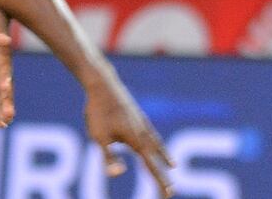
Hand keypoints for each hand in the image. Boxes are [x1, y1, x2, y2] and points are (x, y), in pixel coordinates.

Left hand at [84, 75, 173, 195]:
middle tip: (170, 192)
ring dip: (164, 157)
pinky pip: (150, 132)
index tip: (169, 195)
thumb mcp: (99, 137)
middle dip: (162, 176)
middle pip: (156, 160)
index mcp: (137, 141)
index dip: (160, 182)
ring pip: (157, 144)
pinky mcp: (136, 115)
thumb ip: (108, 158)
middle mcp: (144, 133)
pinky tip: (153, 139)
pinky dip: (156, 141)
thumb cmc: (99, 111)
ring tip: (172, 165)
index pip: (151, 167)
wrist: (103, 83)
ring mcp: (142, 123)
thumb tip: (118, 174)